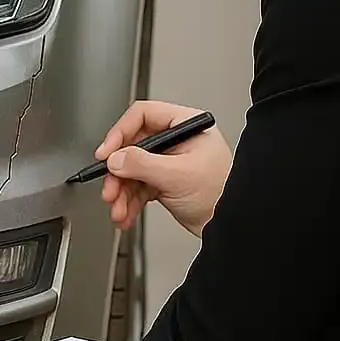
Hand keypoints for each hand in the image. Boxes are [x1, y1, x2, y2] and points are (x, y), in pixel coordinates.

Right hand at [97, 100, 232, 238]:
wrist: (233, 223)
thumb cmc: (222, 192)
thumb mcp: (178, 174)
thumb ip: (143, 164)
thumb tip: (116, 158)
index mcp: (184, 125)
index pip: (143, 116)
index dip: (120, 133)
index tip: (107, 153)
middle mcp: (176, 140)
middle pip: (133, 147)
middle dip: (118, 172)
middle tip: (110, 189)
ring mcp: (170, 162)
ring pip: (133, 170)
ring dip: (122, 192)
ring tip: (118, 209)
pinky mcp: (166, 182)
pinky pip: (139, 187)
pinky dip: (130, 201)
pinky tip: (126, 214)